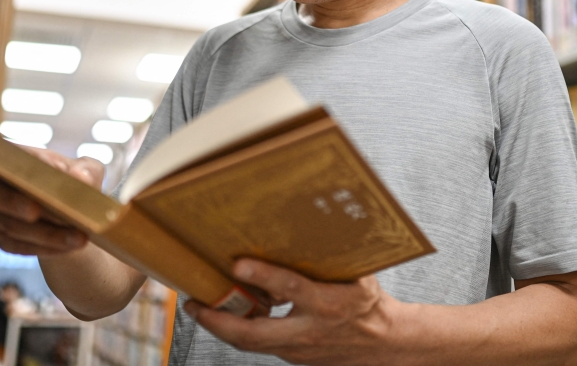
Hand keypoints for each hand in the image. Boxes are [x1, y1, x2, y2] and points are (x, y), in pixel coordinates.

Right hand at [0, 124, 103, 256]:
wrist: (79, 220)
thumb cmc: (76, 186)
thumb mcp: (89, 171)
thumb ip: (87, 170)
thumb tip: (80, 177)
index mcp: (17, 159)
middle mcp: (1, 185)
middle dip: (13, 202)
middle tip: (37, 209)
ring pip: (11, 225)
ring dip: (46, 232)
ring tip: (78, 234)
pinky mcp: (5, 239)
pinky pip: (20, 246)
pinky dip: (47, 246)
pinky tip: (69, 244)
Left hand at [184, 259, 401, 365]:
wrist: (382, 344)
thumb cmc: (368, 303)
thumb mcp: (356, 275)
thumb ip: (328, 258)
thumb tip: (304, 224)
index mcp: (328, 303)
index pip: (291, 289)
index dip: (263, 277)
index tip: (238, 264)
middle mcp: (309, 330)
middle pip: (254, 334)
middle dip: (218, 321)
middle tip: (193, 303)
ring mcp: (298, 348)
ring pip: (250, 343)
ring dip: (221, 327)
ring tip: (199, 308)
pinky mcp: (292, 356)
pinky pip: (260, 344)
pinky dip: (240, 331)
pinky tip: (226, 316)